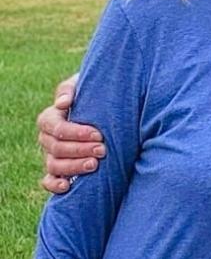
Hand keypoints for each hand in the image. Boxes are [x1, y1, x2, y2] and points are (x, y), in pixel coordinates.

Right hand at [36, 73, 104, 192]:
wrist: (103, 104)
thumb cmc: (91, 92)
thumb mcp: (81, 84)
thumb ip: (70, 90)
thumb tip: (62, 103)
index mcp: (50, 117)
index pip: (56, 127)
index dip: (76, 133)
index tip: (98, 134)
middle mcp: (47, 138)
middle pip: (57, 148)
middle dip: (80, 150)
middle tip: (103, 150)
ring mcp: (51, 154)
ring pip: (54, 165)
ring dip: (74, 167)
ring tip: (95, 165)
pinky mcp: (57, 168)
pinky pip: (48, 181)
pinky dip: (55, 185)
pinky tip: (68, 186)